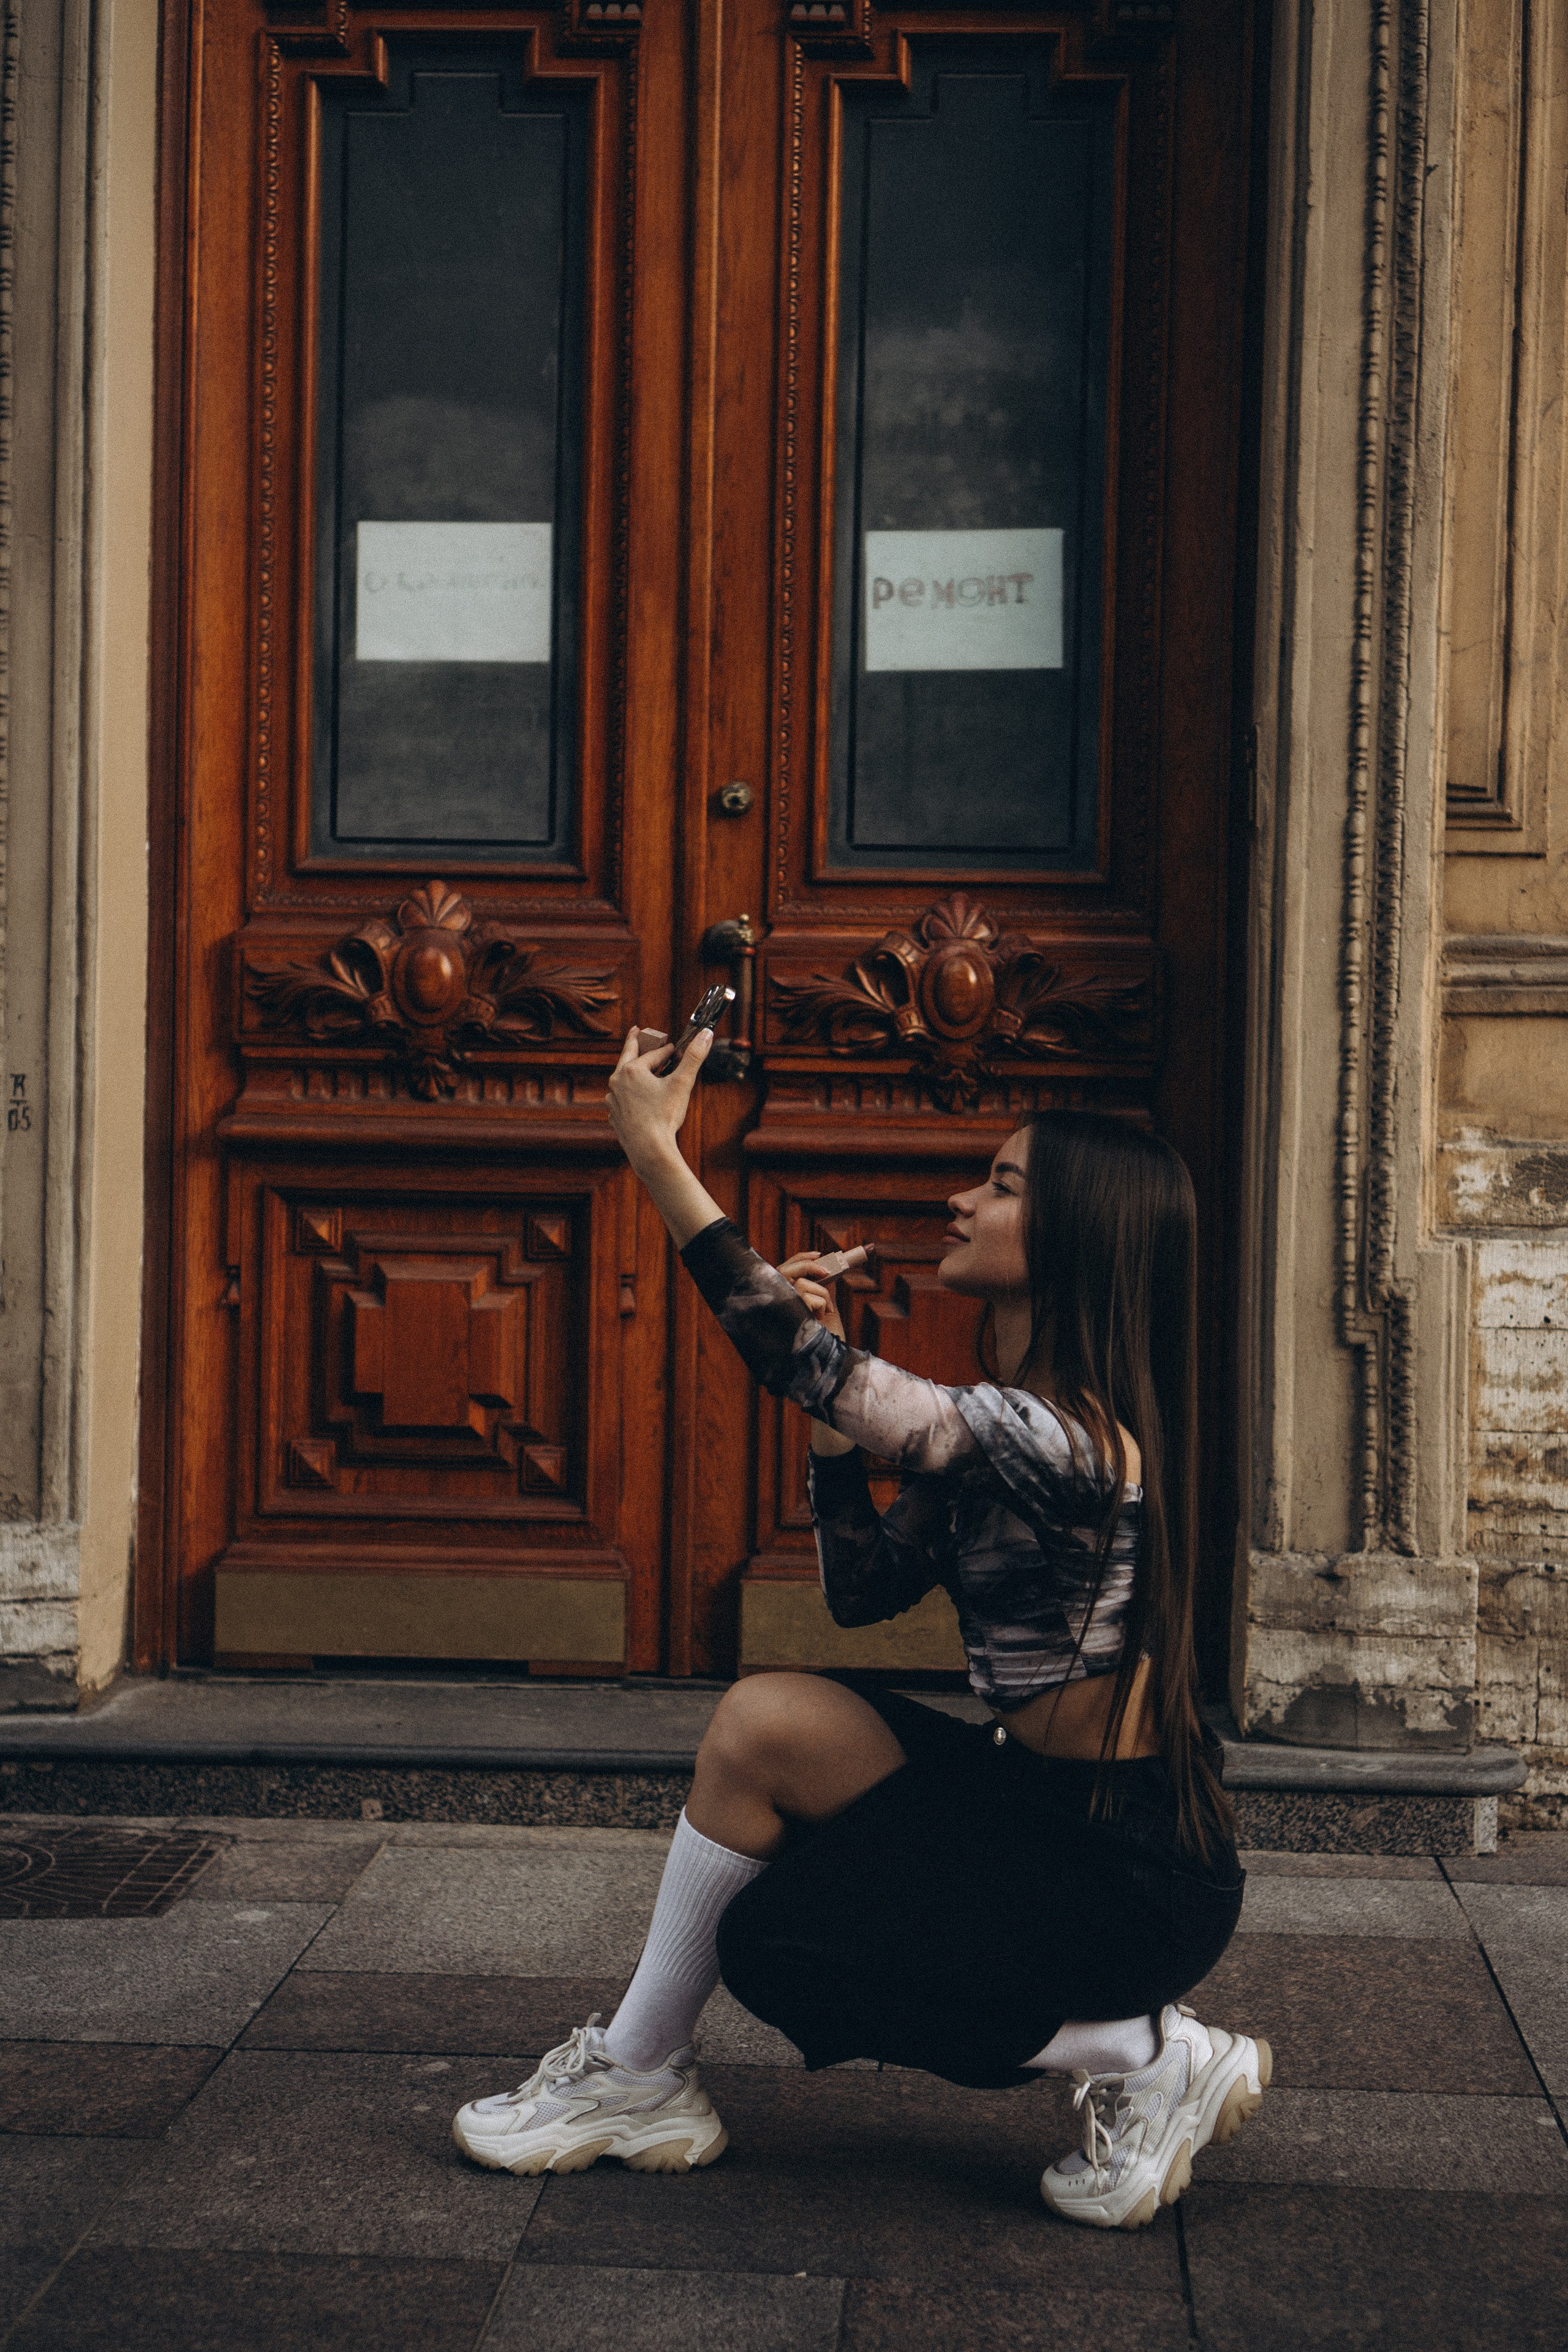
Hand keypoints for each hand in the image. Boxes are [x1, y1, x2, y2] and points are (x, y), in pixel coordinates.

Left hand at [606, 1023, 713, 1173]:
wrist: (649, 1150)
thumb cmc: (664, 1117)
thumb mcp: (682, 1084)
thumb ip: (694, 1057)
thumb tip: (706, 1033)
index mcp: (632, 1070)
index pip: (654, 1054)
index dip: (668, 1051)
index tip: (676, 1050)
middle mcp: (617, 1081)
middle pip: (627, 1057)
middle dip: (634, 1044)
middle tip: (636, 1032)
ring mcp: (613, 1099)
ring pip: (622, 1079)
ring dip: (630, 1071)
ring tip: (634, 1065)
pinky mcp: (614, 1114)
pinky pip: (621, 1098)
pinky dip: (628, 1093)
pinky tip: (633, 1097)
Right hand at [778, 1251, 847, 1340]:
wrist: (830, 1357)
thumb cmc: (826, 1337)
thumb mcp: (827, 1307)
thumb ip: (823, 1288)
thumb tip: (826, 1268)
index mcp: (785, 1299)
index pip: (785, 1270)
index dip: (800, 1259)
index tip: (819, 1255)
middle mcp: (778, 1303)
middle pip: (784, 1269)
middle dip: (807, 1263)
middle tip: (827, 1270)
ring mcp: (781, 1308)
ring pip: (800, 1282)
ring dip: (821, 1293)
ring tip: (826, 1311)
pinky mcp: (789, 1314)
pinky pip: (808, 1295)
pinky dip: (822, 1303)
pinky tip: (822, 1318)